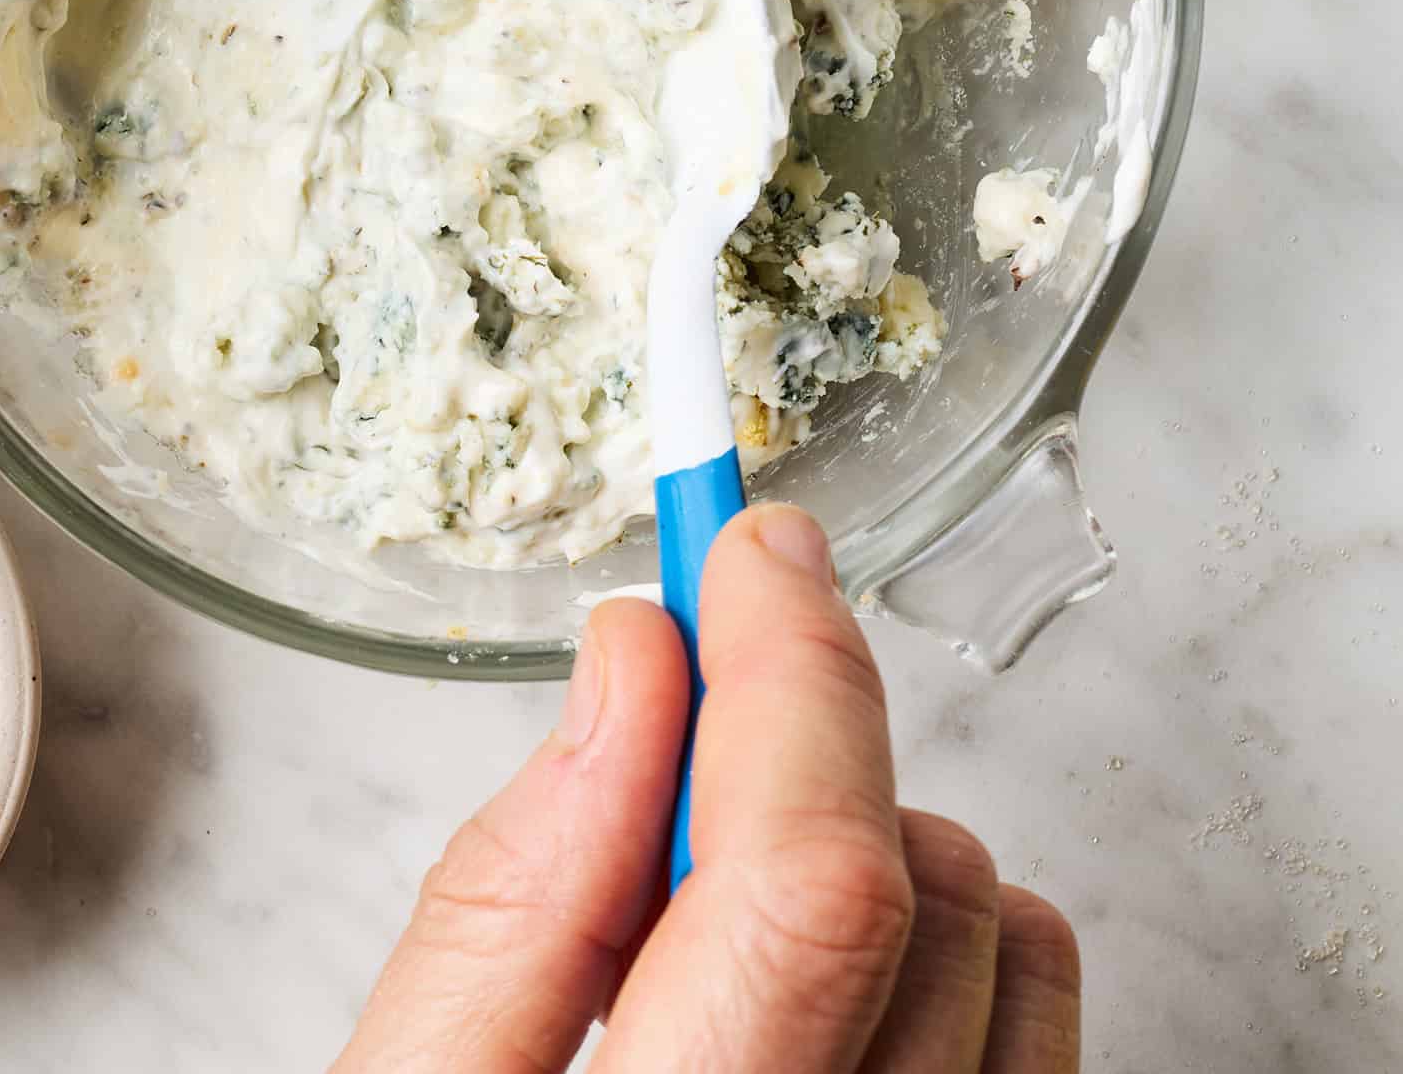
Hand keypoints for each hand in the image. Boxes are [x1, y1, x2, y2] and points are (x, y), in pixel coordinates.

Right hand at [337, 506, 1079, 1071]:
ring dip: (883, 841)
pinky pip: (1050, 1034)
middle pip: (920, 890)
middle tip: (689, 712)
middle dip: (806, 738)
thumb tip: (634, 666)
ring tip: (733, 892)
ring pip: (1009, 941)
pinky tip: (843, 970)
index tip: (746, 539)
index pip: (800, 881)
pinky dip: (964, 943)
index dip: (786, 664)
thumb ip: (513, 891)